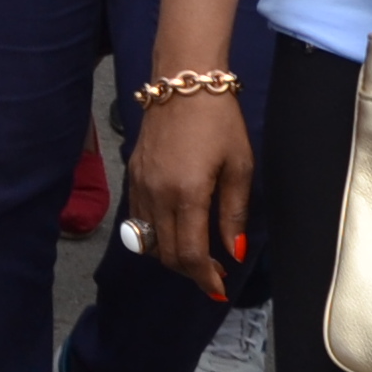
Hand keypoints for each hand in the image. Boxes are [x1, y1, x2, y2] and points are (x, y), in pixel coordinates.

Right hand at [132, 87, 255, 300]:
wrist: (183, 83)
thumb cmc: (219, 122)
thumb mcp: (239, 166)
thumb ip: (234, 213)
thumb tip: (233, 251)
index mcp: (187, 194)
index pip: (190, 254)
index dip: (205, 278)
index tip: (219, 288)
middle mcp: (157, 195)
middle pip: (167, 254)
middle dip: (190, 271)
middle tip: (213, 272)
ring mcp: (140, 185)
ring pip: (148, 241)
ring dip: (171, 255)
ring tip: (195, 253)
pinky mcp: (132, 175)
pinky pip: (138, 218)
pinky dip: (155, 234)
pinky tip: (175, 228)